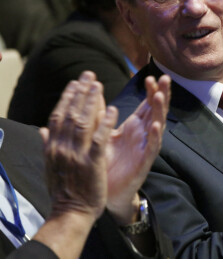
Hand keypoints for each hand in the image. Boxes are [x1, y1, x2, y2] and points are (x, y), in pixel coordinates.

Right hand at [40, 71, 114, 219]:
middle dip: (80, 93)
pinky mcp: (92, 163)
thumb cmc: (64, 191)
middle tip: (89, 75)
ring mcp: (76, 155)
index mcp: (53, 148)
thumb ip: (48, 146)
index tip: (75, 82)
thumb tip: (42, 129)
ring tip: (98, 86)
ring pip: (83, 122)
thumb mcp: (51, 167)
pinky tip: (113, 109)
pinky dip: (106, 122)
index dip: (67, 98)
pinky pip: (99, 138)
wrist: (71, 213)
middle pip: (70, 114)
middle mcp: (62, 148)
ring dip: (91, 102)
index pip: (58, 116)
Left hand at [105, 74, 170, 224]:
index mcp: (134, 127)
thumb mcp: (102, 134)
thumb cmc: (106, 163)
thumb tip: (95, 92)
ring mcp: (145, 147)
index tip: (151, 77)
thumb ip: (102, 115)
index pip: (146, 105)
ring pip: (157, 125)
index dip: (151, 91)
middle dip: (161, 94)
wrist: (105, 192)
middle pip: (156, 111)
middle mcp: (143, 135)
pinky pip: (152, 147)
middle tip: (165, 78)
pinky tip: (157, 126)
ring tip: (159, 96)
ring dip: (159, 111)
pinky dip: (155, 137)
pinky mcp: (144, 162)